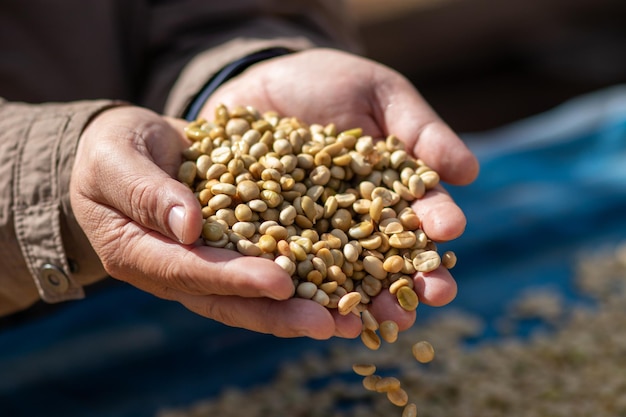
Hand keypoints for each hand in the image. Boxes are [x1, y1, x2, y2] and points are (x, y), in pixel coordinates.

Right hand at [71, 106, 357, 339]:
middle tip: (330, 324)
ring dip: (300, 308)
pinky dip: (302, 275)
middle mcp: (175, 270)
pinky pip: (264, 265)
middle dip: (280, 314)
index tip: (281, 283)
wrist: (123, 152)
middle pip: (229, 300)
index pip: (190, 272)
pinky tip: (344, 281)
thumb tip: (190, 225)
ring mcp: (203, 264)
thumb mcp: (116, 159)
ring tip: (350, 319)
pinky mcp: (227, 249)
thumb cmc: (110, 152)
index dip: (235, 280)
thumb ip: (146, 191)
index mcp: (138, 253)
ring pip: (251, 296)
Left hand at [201, 48, 479, 329]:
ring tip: (376, 321)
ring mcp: (312, 232)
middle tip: (427, 301)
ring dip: (360, 302)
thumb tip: (470, 172)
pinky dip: (298, 290)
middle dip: (408, 282)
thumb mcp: (380, 95)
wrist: (264, 76)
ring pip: (340, 276)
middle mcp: (355, 222)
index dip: (437, 224)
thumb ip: (421, 131)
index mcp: (389, 192)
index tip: (449, 230)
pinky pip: (285, 266)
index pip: (420, 214)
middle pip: (387, 260)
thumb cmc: (330, 82)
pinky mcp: (270, 236)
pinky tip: (310, 309)